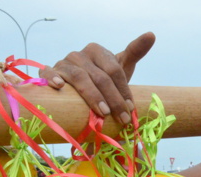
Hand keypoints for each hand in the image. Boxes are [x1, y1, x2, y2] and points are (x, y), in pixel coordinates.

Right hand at [40, 32, 155, 123]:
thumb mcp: (121, 66)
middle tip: (123, 118)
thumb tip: (151, 34)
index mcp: (97, 50)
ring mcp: (64, 63)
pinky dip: (53, 78)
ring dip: (92, 97)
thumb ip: (136, 51)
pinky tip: (59, 86)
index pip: (114, 70)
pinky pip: (49, 73)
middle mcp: (79, 55)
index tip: (131, 108)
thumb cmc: (104, 79)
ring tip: (103, 113)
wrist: (82, 90)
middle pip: (100, 77)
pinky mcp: (50, 72)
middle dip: (114, 100)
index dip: (123, 90)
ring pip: (79, 78)